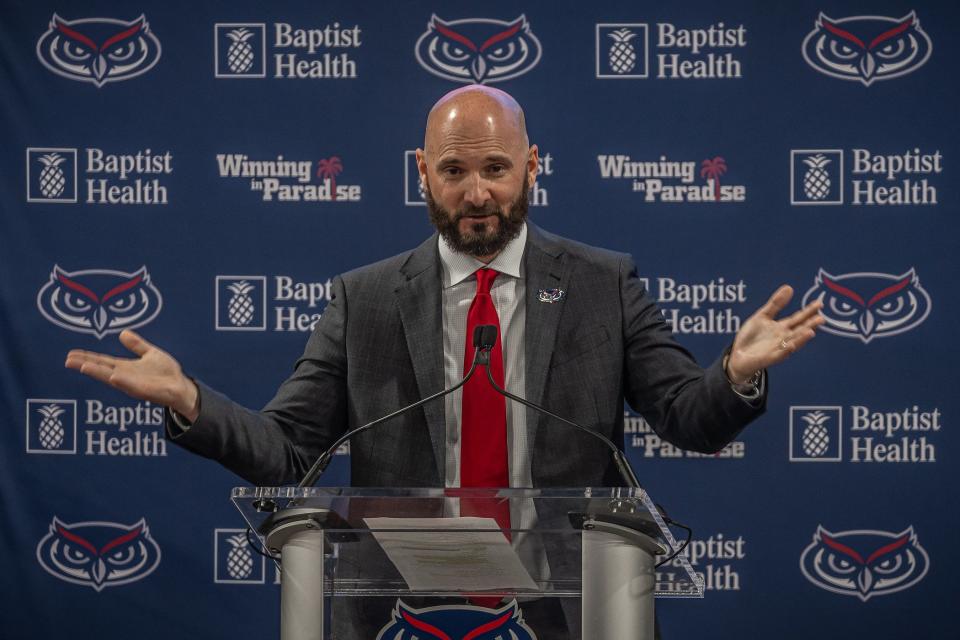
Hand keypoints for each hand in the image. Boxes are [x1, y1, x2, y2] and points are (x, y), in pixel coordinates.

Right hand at [65, 330, 198, 420]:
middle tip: (67, 361)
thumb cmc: (166, 373)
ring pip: (112, 378)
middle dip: (85, 365)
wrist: (182, 386)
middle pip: (101, 370)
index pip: (102, 361)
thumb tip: (123, 333)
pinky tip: (112, 376)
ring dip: (98, 373)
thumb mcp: (150, 354)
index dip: (87, 357)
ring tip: (83, 367)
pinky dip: (121, 381)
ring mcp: (133, 384)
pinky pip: (131, 386)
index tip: (70, 354)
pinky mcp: (144, 391)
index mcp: (125, 368)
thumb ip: (137, 345)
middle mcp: (125, 377)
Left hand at [726, 285, 824, 383]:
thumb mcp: (762, 316)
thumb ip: (775, 304)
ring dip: (801, 338)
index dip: (808, 311)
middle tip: (821, 318)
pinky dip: (786, 350)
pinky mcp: (769, 358)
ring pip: (792, 342)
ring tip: (811, 331)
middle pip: (799, 330)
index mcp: (782, 327)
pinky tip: (792, 345)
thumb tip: (789, 287)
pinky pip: (779, 354)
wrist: (737, 355)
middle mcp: (783, 338)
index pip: (798, 318)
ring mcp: (777, 348)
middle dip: (809, 325)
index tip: (819, 304)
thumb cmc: (751, 337)